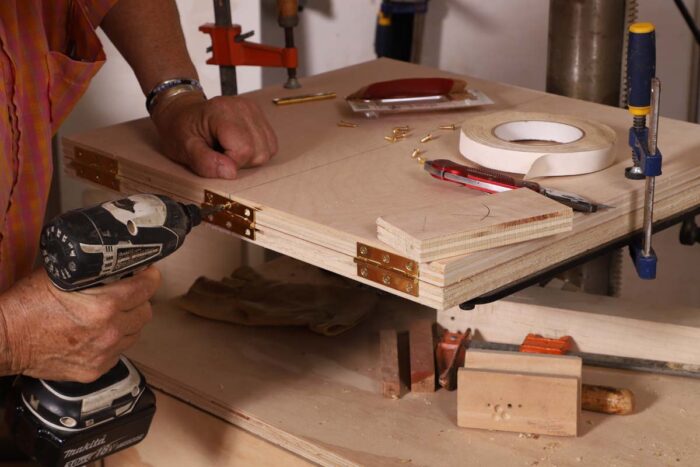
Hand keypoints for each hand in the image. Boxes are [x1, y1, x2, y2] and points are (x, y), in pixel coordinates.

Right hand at [0, 267, 160, 381]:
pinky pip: (119, 352)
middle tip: (129, 293)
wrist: (3, 340)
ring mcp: (104, 354)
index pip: (147, 288)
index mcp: (105, 305)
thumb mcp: (61, 276)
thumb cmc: (26, 305)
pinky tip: (100, 334)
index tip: (148, 273)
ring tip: (114, 314)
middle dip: (140, 300)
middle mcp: (110, 331)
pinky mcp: (95, 370)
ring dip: (129, 322)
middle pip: (146, 312)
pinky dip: (115, 342)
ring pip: (135, 334)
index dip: (150, 277)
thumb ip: (92, 271)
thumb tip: (114, 261)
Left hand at [151, 92, 277, 178]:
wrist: (181, 111)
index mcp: (222, 111)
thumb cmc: (180, 129)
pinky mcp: (260, 116)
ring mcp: (254, 110)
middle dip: (242, 162)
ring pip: (268, 149)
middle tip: (221, 154)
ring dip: (250, 157)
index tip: (215, 159)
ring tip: (229, 150)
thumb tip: (231, 173)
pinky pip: (269, 143)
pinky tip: (239, 146)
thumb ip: (205, 162)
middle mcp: (243, 108)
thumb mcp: (183, 148)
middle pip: (259, 151)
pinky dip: (256, 151)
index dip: (231, 163)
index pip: (244, 149)